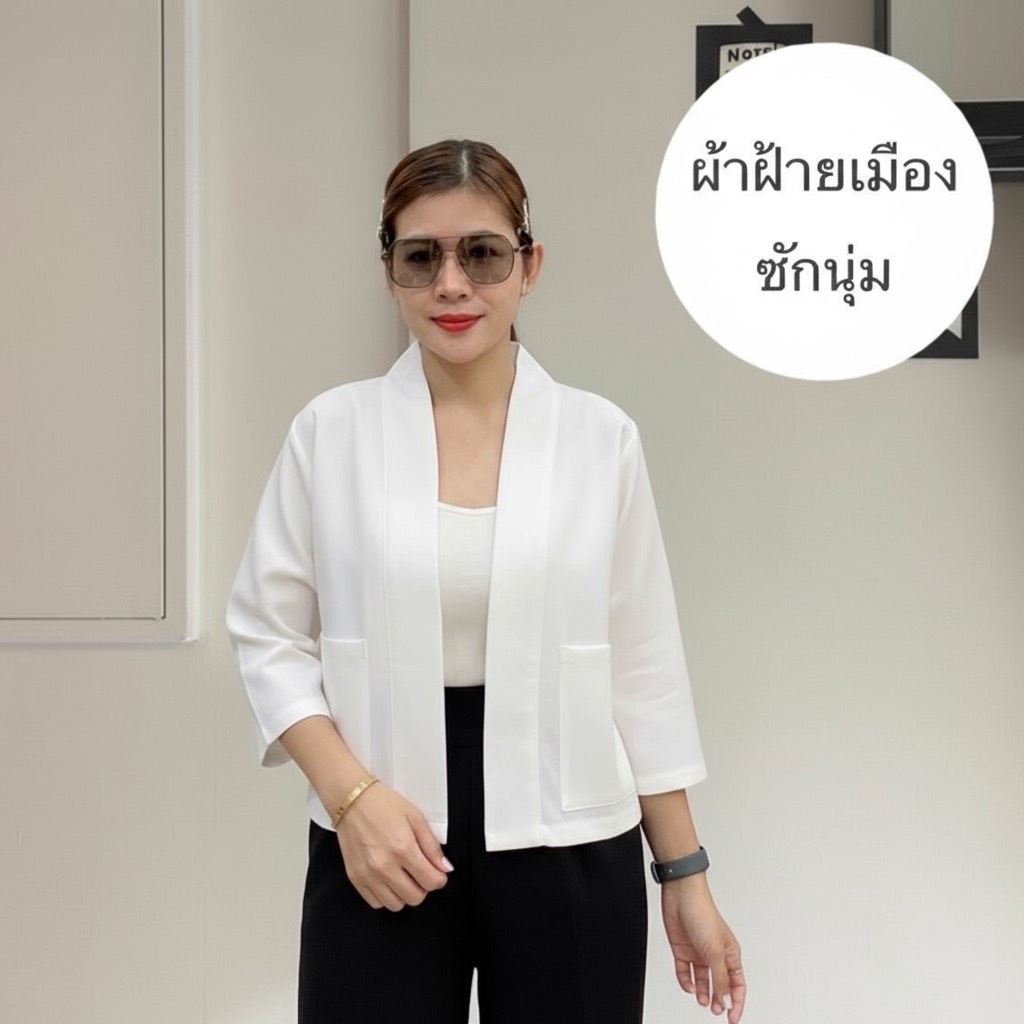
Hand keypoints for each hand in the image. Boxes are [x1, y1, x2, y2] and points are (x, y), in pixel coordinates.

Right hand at [334, 783, 452, 910]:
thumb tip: (444, 867)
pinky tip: (388, 879)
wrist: (351, 800)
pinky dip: (385, 895)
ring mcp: (368, 875)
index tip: (438, 873)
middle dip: (423, 887)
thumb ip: (432, 845)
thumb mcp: (415, 817)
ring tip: (403, 875)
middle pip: (415, 898)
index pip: (431, 881)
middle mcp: (384, 865)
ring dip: (404, 893)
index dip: (440, 878)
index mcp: (403, 848)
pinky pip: (376, 902)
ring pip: (396, 905)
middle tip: (420, 872)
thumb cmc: (381, 805)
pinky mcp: (355, 878)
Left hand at [660, 875, 745, 1021]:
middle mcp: (715, 954)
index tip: (732, 1019)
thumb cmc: (703, 914)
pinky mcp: (683, 950)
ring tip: (703, 1001)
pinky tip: (689, 986)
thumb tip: (728, 1002)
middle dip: (719, 999)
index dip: (737, 1002)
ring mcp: (699, 953)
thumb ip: (720, 978)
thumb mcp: (714, 951)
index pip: (737, 984)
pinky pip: (686, 972)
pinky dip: (687, 981)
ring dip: (703, 992)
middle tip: (716, 1011)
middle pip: (720, 984)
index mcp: (730, 953)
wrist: (680, 896)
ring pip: (703, 980)